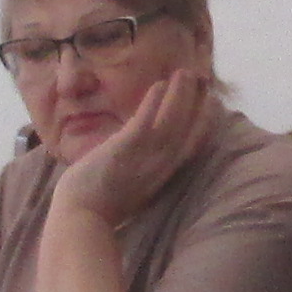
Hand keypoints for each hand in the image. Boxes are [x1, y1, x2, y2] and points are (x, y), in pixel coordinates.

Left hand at [52, 70, 217, 226]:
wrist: (81, 219)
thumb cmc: (100, 208)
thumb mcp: (130, 190)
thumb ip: (141, 173)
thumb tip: (141, 157)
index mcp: (163, 177)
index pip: (190, 147)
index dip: (202, 124)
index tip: (210, 105)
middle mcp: (160, 167)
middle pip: (186, 130)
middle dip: (196, 103)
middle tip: (203, 78)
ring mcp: (144, 158)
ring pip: (170, 122)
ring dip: (180, 95)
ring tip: (185, 72)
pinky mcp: (124, 149)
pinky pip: (145, 122)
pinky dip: (154, 103)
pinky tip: (160, 84)